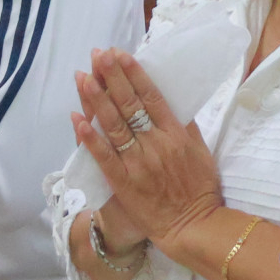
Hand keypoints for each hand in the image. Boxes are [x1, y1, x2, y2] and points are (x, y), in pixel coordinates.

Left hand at [72, 48, 223, 248]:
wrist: (193, 225)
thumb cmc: (199, 188)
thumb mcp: (201, 151)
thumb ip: (186, 126)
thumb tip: (173, 100)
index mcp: (176, 134)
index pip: (151, 97)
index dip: (133, 74)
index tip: (120, 54)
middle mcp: (156, 145)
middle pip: (130, 105)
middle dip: (112, 77)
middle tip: (98, 54)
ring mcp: (138, 164)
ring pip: (114, 126)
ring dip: (97, 99)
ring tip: (83, 76)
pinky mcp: (124, 183)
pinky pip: (104, 157)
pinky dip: (90, 138)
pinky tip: (78, 119)